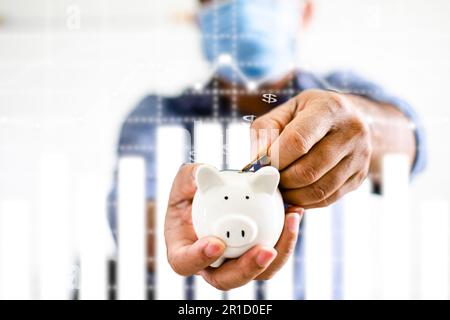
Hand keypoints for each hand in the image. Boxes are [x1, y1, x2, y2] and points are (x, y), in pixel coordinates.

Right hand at [165, 164, 302, 289]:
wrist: (216, 195)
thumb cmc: (193, 191)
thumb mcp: (186, 180)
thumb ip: (191, 177)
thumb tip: (204, 172)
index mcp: (183, 250)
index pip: (185, 263)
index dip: (199, 258)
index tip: (216, 244)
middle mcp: (209, 263)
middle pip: (226, 279)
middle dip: (248, 269)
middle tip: (266, 250)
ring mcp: (234, 262)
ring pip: (257, 272)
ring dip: (278, 253)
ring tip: (290, 223)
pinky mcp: (256, 254)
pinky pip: (273, 254)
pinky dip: (286, 237)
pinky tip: (294, 213)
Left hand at [251, 89, 371, 208]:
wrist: (347, 118)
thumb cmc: (308, 114)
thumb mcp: (284, 111)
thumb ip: (264, 132)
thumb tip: (257, 161)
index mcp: (329, 108)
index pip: (298, 141)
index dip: (275, 159)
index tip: (261, 166)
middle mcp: (351, 131)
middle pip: (309, 170)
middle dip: (282, 180)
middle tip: (268, 180)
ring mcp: (360, 156)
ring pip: (319, 189)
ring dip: (292, 195)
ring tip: (280, 188)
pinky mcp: (360, 176)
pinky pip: (328, 199)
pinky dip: (306, 202)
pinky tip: (295, 194)